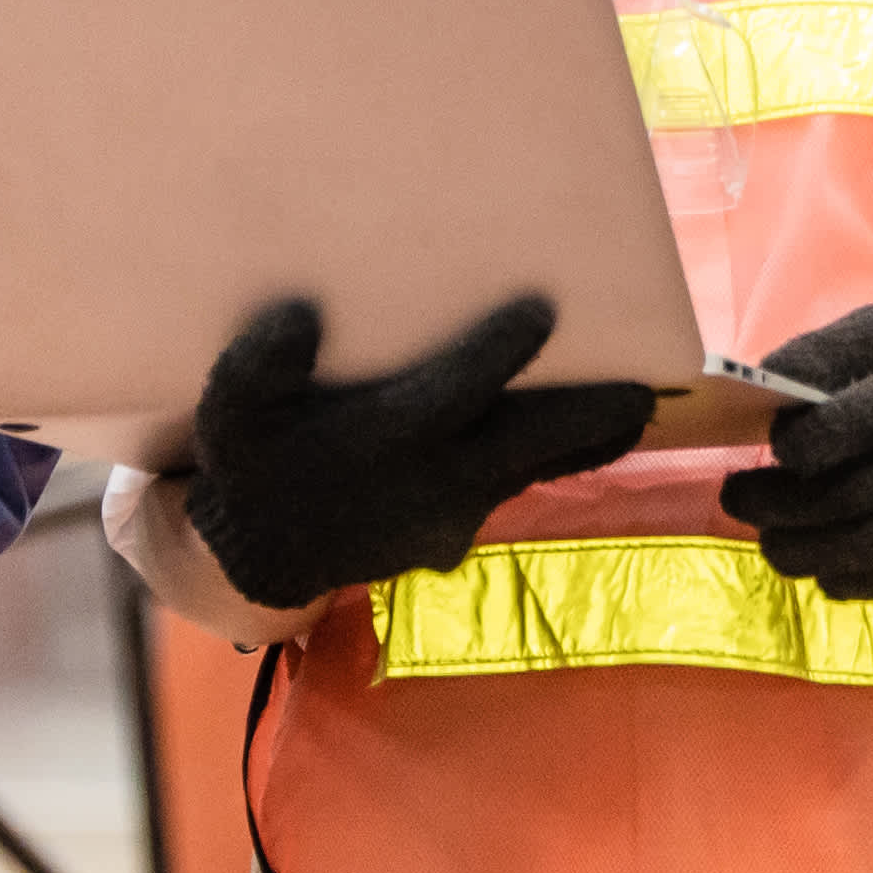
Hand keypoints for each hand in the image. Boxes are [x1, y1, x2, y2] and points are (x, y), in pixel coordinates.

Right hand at [178, 296, 655, 614]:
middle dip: (587, 416)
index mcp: (379, 443)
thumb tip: (300, 317)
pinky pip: (514, 488)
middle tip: (646, 386)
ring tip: (641, 403)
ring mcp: (450, 516)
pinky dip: (552, 459)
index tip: (541, 311)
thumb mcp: (226, 415)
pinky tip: (587, 430)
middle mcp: (427, 484)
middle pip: (526, 444)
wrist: (252, 560)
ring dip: (586, 439)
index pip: (451, 395)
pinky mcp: (457, 534)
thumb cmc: (247, 464)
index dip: (496, 354)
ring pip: (533, 469)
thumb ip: (254, 367)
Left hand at [718, 306, 872, 604]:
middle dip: (780, 505)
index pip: (861, 420)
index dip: (807, 440)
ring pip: (871, 546)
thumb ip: (824, 351)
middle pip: (853, 494)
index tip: (778, 446)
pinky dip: (851, 582)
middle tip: (738, 500)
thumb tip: (762, 380)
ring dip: (804, 552)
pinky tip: (822, 566)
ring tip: (770, 540)